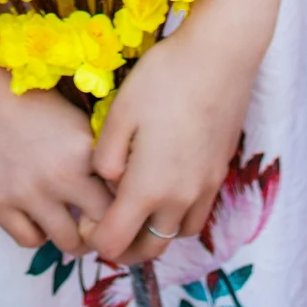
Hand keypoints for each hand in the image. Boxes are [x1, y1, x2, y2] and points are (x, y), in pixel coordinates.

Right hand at [0, 49, 111, 256]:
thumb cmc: (23, 89)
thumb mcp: (70, 114)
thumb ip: (91, 149)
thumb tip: (111, 184)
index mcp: (86, 147)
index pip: (122, 194)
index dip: (124, 201)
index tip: (119, 204)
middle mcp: (63, 175)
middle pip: (102, 226)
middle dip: (104, 227)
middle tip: (97, 224)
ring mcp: (29, 193)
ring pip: (69, 242)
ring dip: (73, 237)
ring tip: (69, 226)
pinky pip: (31, 240)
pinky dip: (37, 233)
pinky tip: (35, 217)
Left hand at [84, 13, 260, 266]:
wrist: (220, 56)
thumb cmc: (164, 78)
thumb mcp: (120, 112)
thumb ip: (106, 157)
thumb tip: (108, 182)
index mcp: (148, 188)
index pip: (114, 243)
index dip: (93, 237)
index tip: (86, 215)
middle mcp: (180, 199)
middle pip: (148, 250)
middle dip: (122, 246)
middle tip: (106, 221)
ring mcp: (205, 189)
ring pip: (175, 235)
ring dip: (153, 233)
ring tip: (137, 206)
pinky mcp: (220, 173)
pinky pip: (197, 215)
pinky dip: (178, 216)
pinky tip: (166, 186)